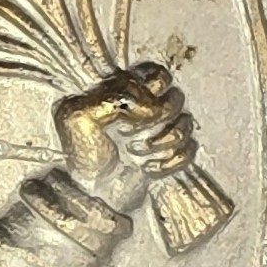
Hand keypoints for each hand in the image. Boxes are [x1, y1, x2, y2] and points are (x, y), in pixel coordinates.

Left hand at [54, 63, 194, 213]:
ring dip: (160, 144)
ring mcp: (163, 129)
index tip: (125, 115)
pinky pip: (190, 151)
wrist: (87, 191)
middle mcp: (149, 105)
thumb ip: (112, 98)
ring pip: (186, 125)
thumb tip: (151, 106)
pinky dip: (170, 162)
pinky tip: (147, 168)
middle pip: (176, 99)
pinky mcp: (173, 154)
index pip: (159, 75)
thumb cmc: (78, 152)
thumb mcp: (77, 115)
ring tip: (134, 153)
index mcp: (127, 87)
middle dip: (153, 122)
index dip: (148, 94)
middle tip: (125, 136)